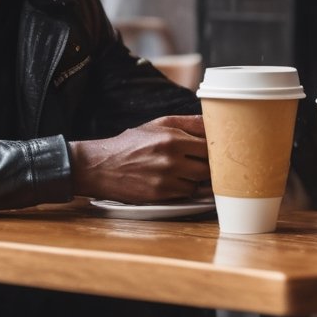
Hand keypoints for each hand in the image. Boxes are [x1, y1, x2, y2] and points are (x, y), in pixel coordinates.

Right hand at [69, 115, 210, 202]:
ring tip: (185, 170)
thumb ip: (188, 123)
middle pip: (208, 167)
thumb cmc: (131, 144)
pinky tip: (174, 180)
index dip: (214, 148)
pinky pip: (185, 194)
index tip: (214, 149)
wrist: (101, 166)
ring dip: (196, 178)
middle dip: (208, 165)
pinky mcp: (160, 195)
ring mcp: (165, 179)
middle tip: (203, 162)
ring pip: (198, 182)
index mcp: (172, 138)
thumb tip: (213, 121)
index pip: (209, 145)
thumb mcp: (157, 125)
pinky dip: (184, 188)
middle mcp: (171, 158)